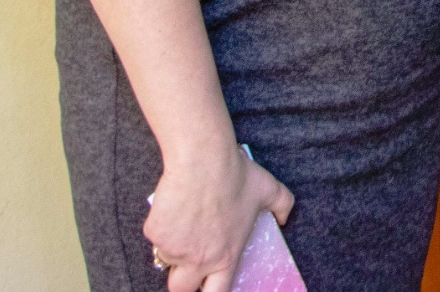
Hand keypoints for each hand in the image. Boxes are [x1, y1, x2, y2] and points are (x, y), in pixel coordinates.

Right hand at [145, 142, 292, 291]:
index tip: (207, 285)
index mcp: (226, 257)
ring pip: (167, 257)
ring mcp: (175, 249)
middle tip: (186, 265)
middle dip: (182, 281)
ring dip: (173, 246)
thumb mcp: (269, 190)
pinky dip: (162, 224)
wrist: (203, 161)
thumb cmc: (236, 175)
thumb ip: (282, 206)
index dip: (211, 291)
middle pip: (180, 289)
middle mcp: (199, 260)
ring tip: (186, 220)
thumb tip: (284, 218)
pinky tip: (175, 205)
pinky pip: (155, 235)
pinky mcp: (156, 234)